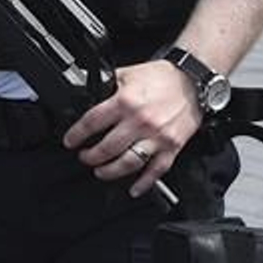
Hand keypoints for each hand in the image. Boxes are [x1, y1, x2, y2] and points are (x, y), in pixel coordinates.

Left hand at [62, 59, 202, 197]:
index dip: (77, 134)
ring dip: (110, 171)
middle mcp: (140, 121)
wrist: (193, 82)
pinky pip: (156, 170)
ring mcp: (157, 137)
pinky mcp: (172, 147)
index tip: (70, 141)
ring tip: (100, 172)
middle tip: (84, 157)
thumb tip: (88, 92)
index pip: (93, 122)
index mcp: (126, 101)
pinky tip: (133, 189)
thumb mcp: (128, 73)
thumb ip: (108, 85)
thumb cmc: (162, 77)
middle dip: (90, 156)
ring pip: (129, 162)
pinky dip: (144, 183)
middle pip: (108, 147)